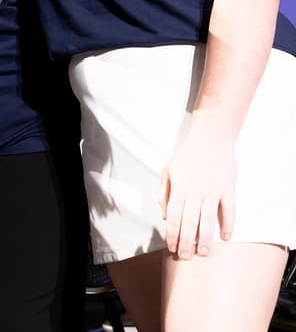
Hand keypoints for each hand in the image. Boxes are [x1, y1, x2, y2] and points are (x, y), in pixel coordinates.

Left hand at [160, 119, 236, 258]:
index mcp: (179, 189)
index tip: (172, 248)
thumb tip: (165, 215)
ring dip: (205, 238)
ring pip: (208, 220)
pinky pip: (229, 210)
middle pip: (190, 223)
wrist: (210, 137)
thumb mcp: (168, 171)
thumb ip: (165, 194)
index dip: (173, 235)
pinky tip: (226, 237)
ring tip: (203, 253)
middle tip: (186, 257)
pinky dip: (229, 224)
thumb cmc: (187, 155)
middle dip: (186, 242)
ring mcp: (213, 191)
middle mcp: (195, 193)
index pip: (174, 218)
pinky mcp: (228, 188)